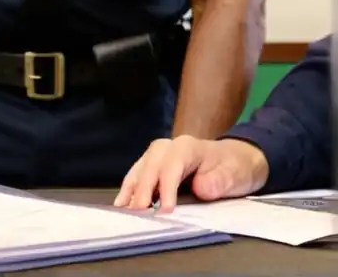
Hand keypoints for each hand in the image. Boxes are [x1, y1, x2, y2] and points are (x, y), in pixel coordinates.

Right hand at [113, 135, 268, 212]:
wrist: (237, 158)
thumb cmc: (235, 166)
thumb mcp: (236, 173)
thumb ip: (220, 180)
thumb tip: (201, 188)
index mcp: (188, 147)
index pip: (172, 166)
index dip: (166, 188)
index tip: (164, 209)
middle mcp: (169, 147)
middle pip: (151, 166)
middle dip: (143, 189)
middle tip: (139, 212)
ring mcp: (159, 155)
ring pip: (140, 168)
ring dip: (130, 189)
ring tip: (123, 208)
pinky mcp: (154, 164)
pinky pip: (138, 174)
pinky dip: (129, 188)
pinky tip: (122, 202)